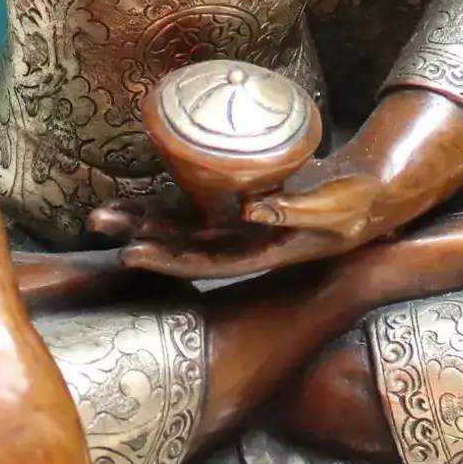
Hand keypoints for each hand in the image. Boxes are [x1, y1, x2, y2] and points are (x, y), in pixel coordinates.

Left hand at [89, 163, 384, 280]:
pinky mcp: (237, 209)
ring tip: (101, 215)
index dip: (166, 260)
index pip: (203, 262)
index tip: (129, 254)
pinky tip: (136, 201)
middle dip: (139, 236)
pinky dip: (163, 206)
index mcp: (261, 252)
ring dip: (142, 223)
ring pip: (180, 230)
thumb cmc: (353, 206)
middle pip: (180, 246)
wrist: (365, 201)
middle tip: (97, 223)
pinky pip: (192, 210)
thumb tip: (252, 210)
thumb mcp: (331, 210)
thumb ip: (293, 211)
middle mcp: (241, 244)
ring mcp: (237, 229)